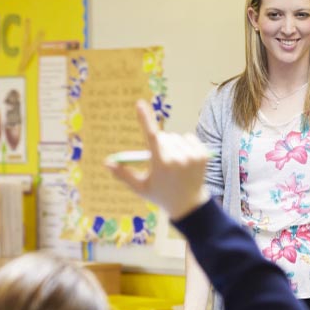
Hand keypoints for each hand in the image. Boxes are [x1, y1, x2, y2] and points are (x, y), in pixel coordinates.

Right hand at [106, 100, 208, 219]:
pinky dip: (185, 144)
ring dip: (172, 145)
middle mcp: (177, 159)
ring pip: (175, 137)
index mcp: (161, 165)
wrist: (189, 205)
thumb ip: (123, 174)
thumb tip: (106, 162)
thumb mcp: (140, 187)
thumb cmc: (160, 195)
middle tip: (162, 162)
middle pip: (162, 137)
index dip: (144, 119)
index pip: (151, 136)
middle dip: (159, 145)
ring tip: (174, 164)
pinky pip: (189, 137)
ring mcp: (192, 157)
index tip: (139, 103)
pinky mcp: (203, 155)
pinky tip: (185, 159)